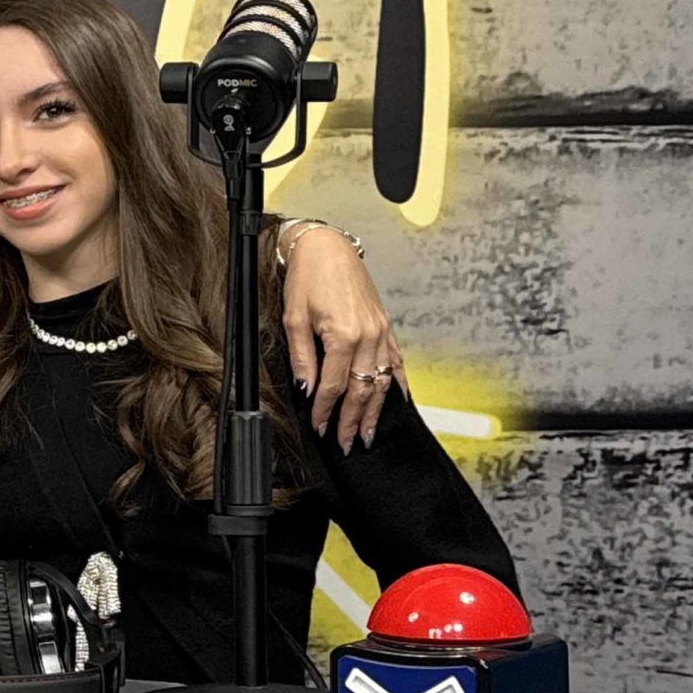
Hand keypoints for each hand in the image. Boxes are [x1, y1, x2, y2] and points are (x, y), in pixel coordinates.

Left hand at [278, 226, 403, 453]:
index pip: (334, 386)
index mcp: (343, 335)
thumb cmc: (309, 277)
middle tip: (346, 444)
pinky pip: (396, 362)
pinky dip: (397, 384)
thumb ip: (302, 357)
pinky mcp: (386, 326)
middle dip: (354, 421)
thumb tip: (306, 388)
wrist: (328, 248)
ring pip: (382, 382)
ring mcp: (381, 331)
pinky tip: (398, 402)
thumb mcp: (294, 318)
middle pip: (362, 390)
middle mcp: (368, 335)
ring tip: (369, 434)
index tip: (319, 428)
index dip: (325, 411)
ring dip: (376, 412)